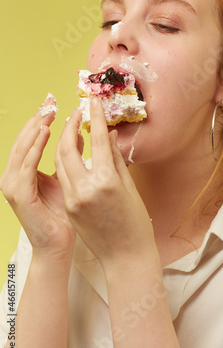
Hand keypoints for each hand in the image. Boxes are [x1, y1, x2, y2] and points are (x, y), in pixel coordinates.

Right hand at [0, 96, 76, 260]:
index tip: (54, 103)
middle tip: (49, 100)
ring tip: (48, 111)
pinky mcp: (19, 196)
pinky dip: (34, 148)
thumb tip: (84, 134)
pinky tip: (44, 132)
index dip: (41, 121)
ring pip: (22, 149)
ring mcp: (14, 187)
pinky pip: (26, 166)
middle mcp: (14, 177)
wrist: (59, 247)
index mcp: (25, 173)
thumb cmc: (66, 217)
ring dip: (34, 128)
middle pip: (23, 141)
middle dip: (36, 119)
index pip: (30, 140)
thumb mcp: (70, 180)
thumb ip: (73, 158)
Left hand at [55, 98, 156, 272]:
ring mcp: (74, 200)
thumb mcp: (130, 188)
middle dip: (70, 126)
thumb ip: (116, 160)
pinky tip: (71, 153)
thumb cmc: (135, 223)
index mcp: (107, 182)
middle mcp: (87, 189)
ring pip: (60, 162)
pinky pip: (63, 178)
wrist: (125, 256)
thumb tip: (109, 136)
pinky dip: (65, 162)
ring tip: (71, 129)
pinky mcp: (68, 207)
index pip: (99, 140)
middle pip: (68, 148)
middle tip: (76, 113)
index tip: (93, 101)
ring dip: (63, 142)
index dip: (95, 117)